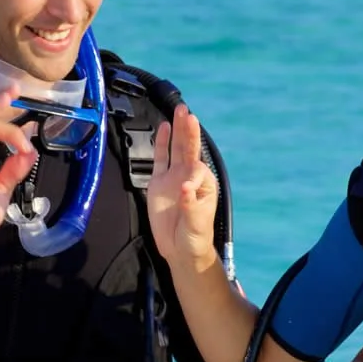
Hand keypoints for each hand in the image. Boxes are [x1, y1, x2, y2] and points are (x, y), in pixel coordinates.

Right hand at [147, 104, 218, 266]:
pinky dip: (162, 143)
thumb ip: (191, 206)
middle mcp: (189, 176)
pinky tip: (164, 127)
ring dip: (177, 130)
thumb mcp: (196, 224)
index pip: (197, 169)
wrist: (180, 250)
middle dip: (189, 130)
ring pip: (176, 149)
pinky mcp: (159, 183)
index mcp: (203, 184)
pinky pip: (160, 159)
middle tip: (188, 112)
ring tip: (180, 110)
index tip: (183, 189)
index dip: (191, 174)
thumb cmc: (194, 238)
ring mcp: (173, 177)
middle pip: (189, 149)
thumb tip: (185, 188)